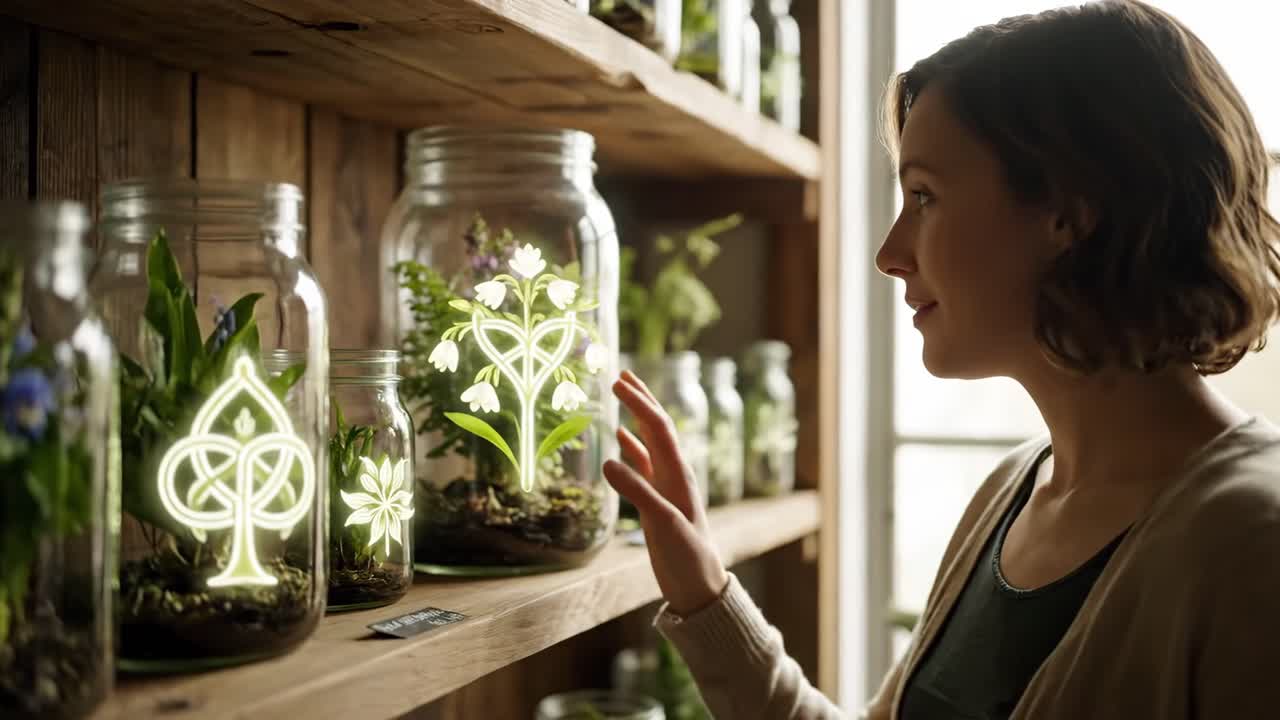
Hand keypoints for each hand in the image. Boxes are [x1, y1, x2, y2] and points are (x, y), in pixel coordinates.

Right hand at [603, 370, 729, 616]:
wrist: (698, 586)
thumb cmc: (687, 557)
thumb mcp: (664, 525)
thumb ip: (638, 493)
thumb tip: (607, 460)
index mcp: (680, 475)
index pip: (660, 429)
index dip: (640, 403)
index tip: (619, 382)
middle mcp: (674, 474)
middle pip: (657, 427)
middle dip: (641, 399)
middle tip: (620, 374)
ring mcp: (665, 486)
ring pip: (649, 441)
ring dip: (636, 416)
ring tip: (621, 393)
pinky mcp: (657, 500)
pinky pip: (642, 464)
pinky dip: (631, 445)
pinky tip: (620, 436)